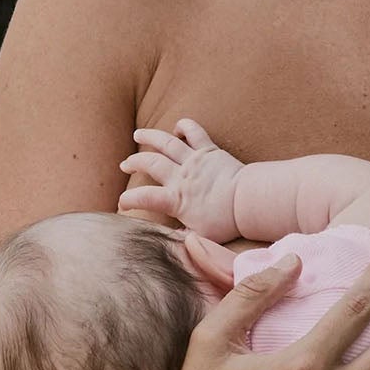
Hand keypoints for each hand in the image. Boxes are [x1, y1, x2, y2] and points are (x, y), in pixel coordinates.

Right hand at [118, 118, 243, 239]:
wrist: (249, 201)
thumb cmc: (225, 222)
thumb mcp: (199, 237)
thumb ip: (181, 238)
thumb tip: (167, 244)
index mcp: (176, 199)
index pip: (144, 198)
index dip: (129, 199)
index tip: (121, 203)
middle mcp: (181, 177)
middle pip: (150, 163)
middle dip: (133, 162)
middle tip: (124, 164)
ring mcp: (194, 161)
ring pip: (166, 143)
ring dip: (149, 137)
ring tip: (137, 133)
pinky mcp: (208, 150)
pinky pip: (194, 132)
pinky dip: (184, 126)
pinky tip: (177, 128)